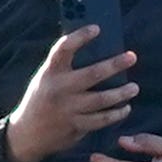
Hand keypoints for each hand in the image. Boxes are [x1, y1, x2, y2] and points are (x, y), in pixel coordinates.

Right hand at [5, 25, 139, 161]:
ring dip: (122, 92)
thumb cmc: (42, 99)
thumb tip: (97, 52)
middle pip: (92, 74)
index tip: (97, 28)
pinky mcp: (77, 126)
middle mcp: (59, 89)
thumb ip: (65, 68)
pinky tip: (125, 107)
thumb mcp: (46, 80)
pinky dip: (117, 113)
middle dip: (115, 64)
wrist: (27, 133)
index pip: (63, 49)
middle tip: (132, 56)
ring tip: (134, 87)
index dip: (80, 37)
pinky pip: (103, 118)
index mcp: (49, 72)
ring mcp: (68, 109)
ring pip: (102, 99)